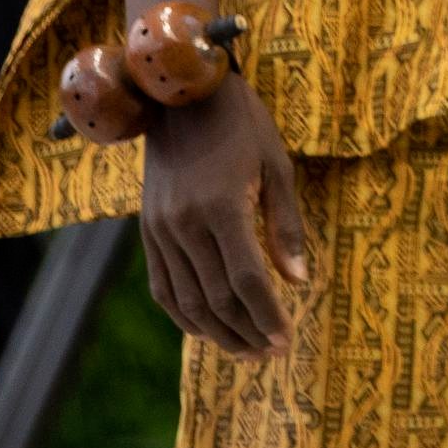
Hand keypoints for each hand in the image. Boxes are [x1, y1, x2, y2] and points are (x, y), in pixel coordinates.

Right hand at [138, 75, 311, 357]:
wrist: (181, 94)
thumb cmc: (241, 125)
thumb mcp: (277, 166)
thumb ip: (285, 226)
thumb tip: (299, 280)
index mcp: (222, 208)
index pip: (247, 281)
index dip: (268, 316)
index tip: (287, 341)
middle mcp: (186, 225)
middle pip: (217, 299)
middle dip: (248, 332)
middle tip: (273, 353)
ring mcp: (161, 230)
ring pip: (187, 301)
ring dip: (218, 333)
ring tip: (246, 351)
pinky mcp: (148, 230)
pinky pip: (163, 286)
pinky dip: (184, 315)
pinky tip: (207, 330)